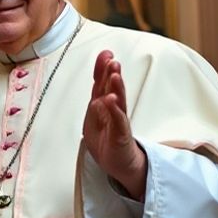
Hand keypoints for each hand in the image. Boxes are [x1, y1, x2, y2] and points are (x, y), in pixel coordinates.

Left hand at [82, 51, 146, 199]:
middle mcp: (113, 110)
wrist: (118, 164)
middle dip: (111, 73)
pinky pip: (118, 122)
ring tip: (115, 74)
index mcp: (103, 104)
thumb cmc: (106, 139)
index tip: (106, 53)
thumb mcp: (95, 117)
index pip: (103, 82)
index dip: (102, 68)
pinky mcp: (121, 136)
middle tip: (112, 59)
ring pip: (118, 102)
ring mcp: (118, 122)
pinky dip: (115, 111)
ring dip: (116, 87)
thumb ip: (97, 100)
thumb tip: (97, 86)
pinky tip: (113, 101)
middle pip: (112, 89)